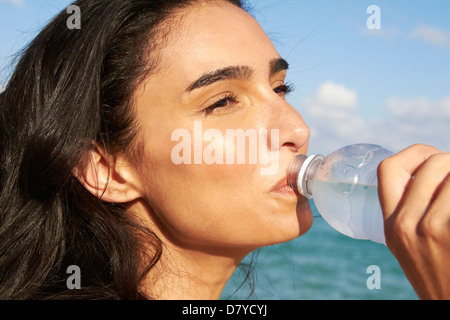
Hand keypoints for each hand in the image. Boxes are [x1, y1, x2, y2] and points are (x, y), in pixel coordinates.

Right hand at [377, 144, 449, 299]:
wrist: (447, 304)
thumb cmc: (436, 275)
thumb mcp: (407, 244)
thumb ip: (409, 212)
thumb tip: (433, 175)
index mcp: (389, 224)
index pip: (388, 168)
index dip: (414, 153)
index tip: (432, 160)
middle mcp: (405, 224)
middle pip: (431, 163)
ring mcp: (431, 228)